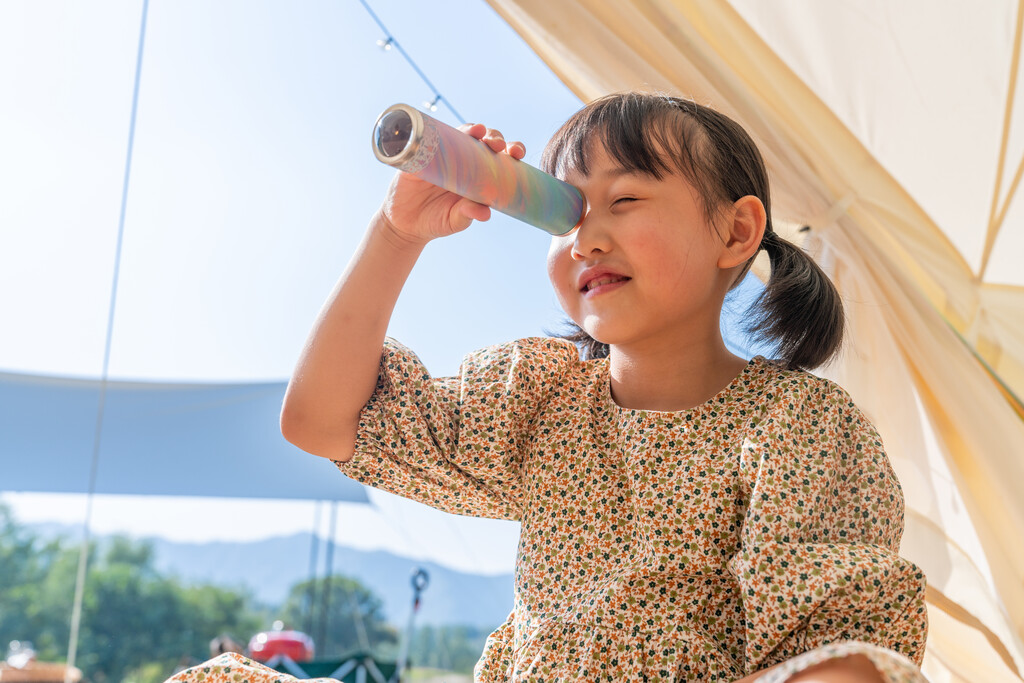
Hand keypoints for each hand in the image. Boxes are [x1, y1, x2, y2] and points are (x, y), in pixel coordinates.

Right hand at [377, 123, 525, 244]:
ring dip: (472, 129)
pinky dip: (440, 129)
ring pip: (462, 133)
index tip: (516, 153)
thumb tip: (484, 213)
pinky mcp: (422, 153)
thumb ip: (468, 215)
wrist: (405, 224)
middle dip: (495, 138)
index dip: (511, 150)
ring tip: (478, 132)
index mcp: (480, 175)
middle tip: (496, 145)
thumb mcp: (454, 220)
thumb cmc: (436, 220)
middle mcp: (465, 161)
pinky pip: (432, 136)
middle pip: (485, 141)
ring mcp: (444, 154)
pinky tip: (446, 129)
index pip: (501, 157)